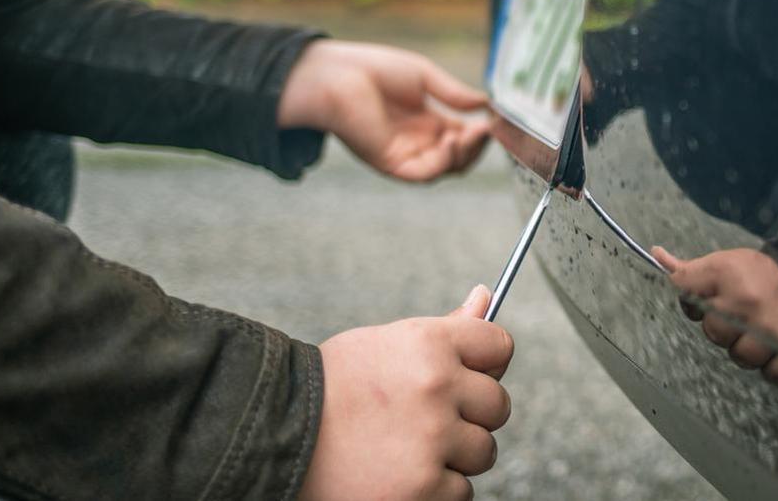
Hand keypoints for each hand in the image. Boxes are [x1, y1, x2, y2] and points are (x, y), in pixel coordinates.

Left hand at [278, 40, 490, 180]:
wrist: (337, 75)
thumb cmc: (373, 69)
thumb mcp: (424, 77)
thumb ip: (454, 94)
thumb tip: (485, 104)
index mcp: (425, 122)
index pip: (462, 137)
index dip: (480, 132)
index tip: (494, 120)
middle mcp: (417, 142)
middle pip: (459, 158)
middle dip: (477, 146)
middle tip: (487, 129)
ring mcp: (405, 154)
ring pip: (446, 169)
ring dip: (465, 155)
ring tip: (472, 134)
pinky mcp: (391, 163)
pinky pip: (424, 174)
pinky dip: (443, 163)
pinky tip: (450, 142)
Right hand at [298, 285, 513, 500]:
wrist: (278, 437)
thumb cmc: (334, 387)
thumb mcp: (385, 344)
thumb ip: (444, 330)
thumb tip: (485, 297)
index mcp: (429, 343)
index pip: (499, 346)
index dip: (486, 364)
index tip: (468, 376)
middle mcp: (437, 387)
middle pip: (497, 405)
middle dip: (470, 415)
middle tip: (426, 418)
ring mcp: (433, 440)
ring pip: (483, 451)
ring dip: (454, 455)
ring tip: (406, 446)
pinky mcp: (424, 487)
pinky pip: (460, 490)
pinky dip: (435, 488)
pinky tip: (398, 473)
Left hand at [653, 247, 777, 384]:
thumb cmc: (767, 274)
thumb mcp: (729, 261)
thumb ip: (693, 269)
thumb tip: (657, 254)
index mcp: (727, 275)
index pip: (686, 292)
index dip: (695, 301)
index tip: (713, 299)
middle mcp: (747, 304)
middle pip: (714, 334)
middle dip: (726, 328)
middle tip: (747, 316)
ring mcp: (772, 332)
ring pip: (741, 358)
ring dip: (751, 350)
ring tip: (766, 332)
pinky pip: (771, 375)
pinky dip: (775, 367)